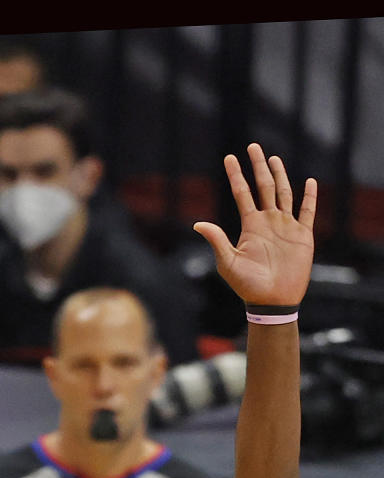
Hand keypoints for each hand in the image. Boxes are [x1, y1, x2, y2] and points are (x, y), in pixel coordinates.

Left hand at [193, 144, 316, 305]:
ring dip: (280, 175)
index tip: (229, 157)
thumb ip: (216, 240)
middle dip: (257, 166)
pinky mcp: (302, 235)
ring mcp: (285, 226)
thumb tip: (197, 223)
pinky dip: (309, 197)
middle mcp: (267, 221)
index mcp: (250, 225)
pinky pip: (307, 211)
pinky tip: (310, 182)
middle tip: (253, 146)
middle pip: (263, 186)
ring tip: (273, 158)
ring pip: (284, 193)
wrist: (272, 301)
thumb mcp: (228, 262)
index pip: (242, 193)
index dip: (236, 175)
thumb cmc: (248, 286)